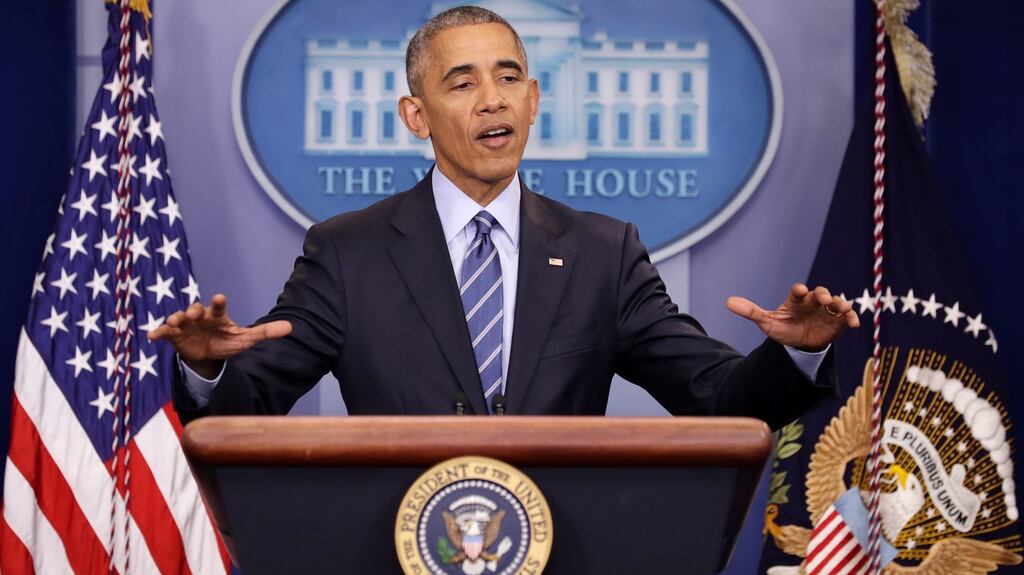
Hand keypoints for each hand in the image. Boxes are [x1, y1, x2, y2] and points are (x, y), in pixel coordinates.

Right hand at [147, 294, 291, 377]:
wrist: (207, 354)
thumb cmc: (226, 341)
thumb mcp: (245, 339)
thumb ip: (265, 332)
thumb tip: (291, 327)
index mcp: (217, 316)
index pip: (218, 307)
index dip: (217, 303)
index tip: (218, 298)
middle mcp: (200, 317)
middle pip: (195, 309)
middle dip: (193, 310)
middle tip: (193, 314)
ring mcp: (185, 325)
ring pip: (178, 318)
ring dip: (175, 319)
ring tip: (175, 322)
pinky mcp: (174, 335)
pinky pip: (164, 332)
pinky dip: (158, 332)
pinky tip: (152, 336)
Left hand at [725, 284, 858, 351]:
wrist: (799, 345)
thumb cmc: (783, 329)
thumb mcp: (767, 322)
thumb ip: (751, 312)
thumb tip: (728, 302)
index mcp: (796, 300)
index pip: (798, 291)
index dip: (799, 290)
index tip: (799, 291)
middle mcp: (813, 302)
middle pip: (820, 293)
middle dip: (822, 294)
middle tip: (822, 299)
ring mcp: (826, 311)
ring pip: (835, 302)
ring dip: (840, 303)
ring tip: (843, 308)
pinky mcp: (837, 322)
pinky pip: (846, 318)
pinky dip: (851, 318)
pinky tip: (854, 324)